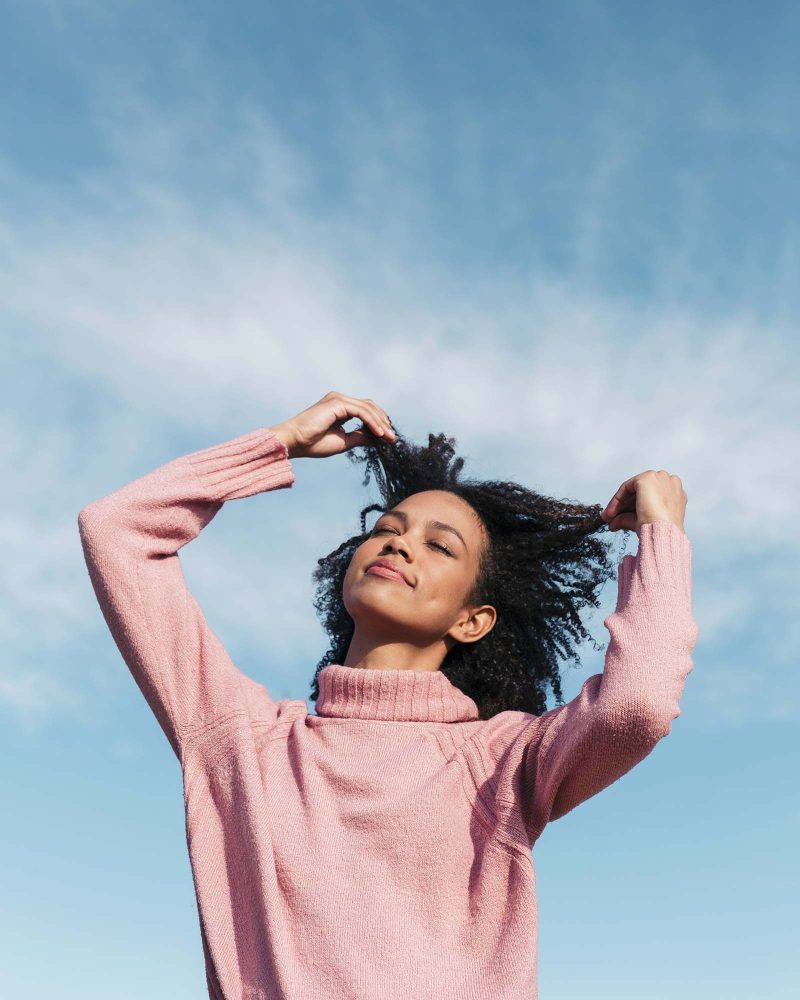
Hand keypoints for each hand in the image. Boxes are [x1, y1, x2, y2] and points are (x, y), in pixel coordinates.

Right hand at [270, 391, 395, 458]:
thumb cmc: (313, 443)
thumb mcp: (343, 441)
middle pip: (370, 406)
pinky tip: (379, 434)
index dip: (379, 422)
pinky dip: (372, 422)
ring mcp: (338, 399)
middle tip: (392, 438)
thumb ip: (359, 437)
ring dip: (380, 423)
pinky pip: (361, 412)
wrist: (295, 442)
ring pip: (367, 408)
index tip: (388, 438)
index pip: (366, 410)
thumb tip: (375, 437)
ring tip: (388, 437)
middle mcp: (339, 400)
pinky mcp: (337, 403)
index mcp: (340, 408)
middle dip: (383, 422)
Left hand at [601, 470, 687, 535]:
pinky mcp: (647, 478)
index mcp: (675, 493)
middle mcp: (670, 482)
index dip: (633, 507)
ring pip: (633, 489)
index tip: (619, 518)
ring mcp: (659, 478)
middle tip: (611, 518)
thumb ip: (627, 518)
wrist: (663, 532)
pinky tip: (611, 513)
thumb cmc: (659, 530)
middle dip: (625, 505)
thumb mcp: (643, 521)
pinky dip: (617, 500)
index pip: (651, 496)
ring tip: (609, 518)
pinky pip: (627, 487)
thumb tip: (613, 523)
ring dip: (619, 503)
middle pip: (641, 491)